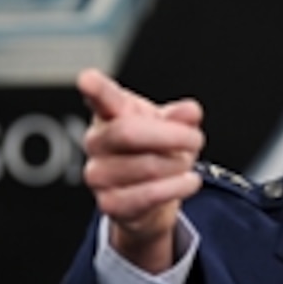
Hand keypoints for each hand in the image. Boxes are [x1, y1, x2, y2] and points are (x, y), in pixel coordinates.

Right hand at [77, 68, 204, 272]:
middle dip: (172, 136)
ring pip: (147, 166)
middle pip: (129, 132)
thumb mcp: (171, 126)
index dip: (94, 88)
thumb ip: (180, 116)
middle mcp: (96, 142)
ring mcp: (97, 174)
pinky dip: (176, 187)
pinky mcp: (108, 204)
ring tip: (184, 164)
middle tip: (196, 139)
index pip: (101, 97)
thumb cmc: (155, 151)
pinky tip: (189, 181)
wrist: (150, 197)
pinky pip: (148, 195)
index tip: (87, 79)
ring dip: (178, 165)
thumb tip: (190, 112)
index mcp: (109, 113)